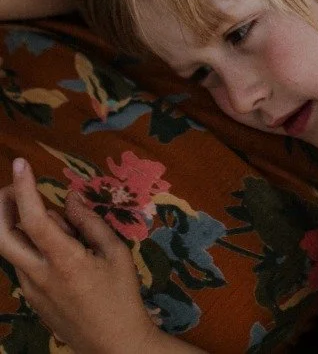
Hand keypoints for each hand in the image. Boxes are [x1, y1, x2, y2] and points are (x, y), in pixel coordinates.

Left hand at [0, 159, 157, 353]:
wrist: (112, 344)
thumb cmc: (121, 294)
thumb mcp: (116, 252)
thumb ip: (89, 223)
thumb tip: (69, 199)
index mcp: (64, 260)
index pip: (35, 218)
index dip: (24, 188)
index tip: (20, 164)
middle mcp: (39, 274)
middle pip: (2, 236)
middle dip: (2, 205)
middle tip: (13, 186)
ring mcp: (31, 289)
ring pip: (13, 249)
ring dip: (22, 226)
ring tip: (56, 222)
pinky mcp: (30, 299)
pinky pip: (23, 263)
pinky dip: (31, 245)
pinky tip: (58, 247)